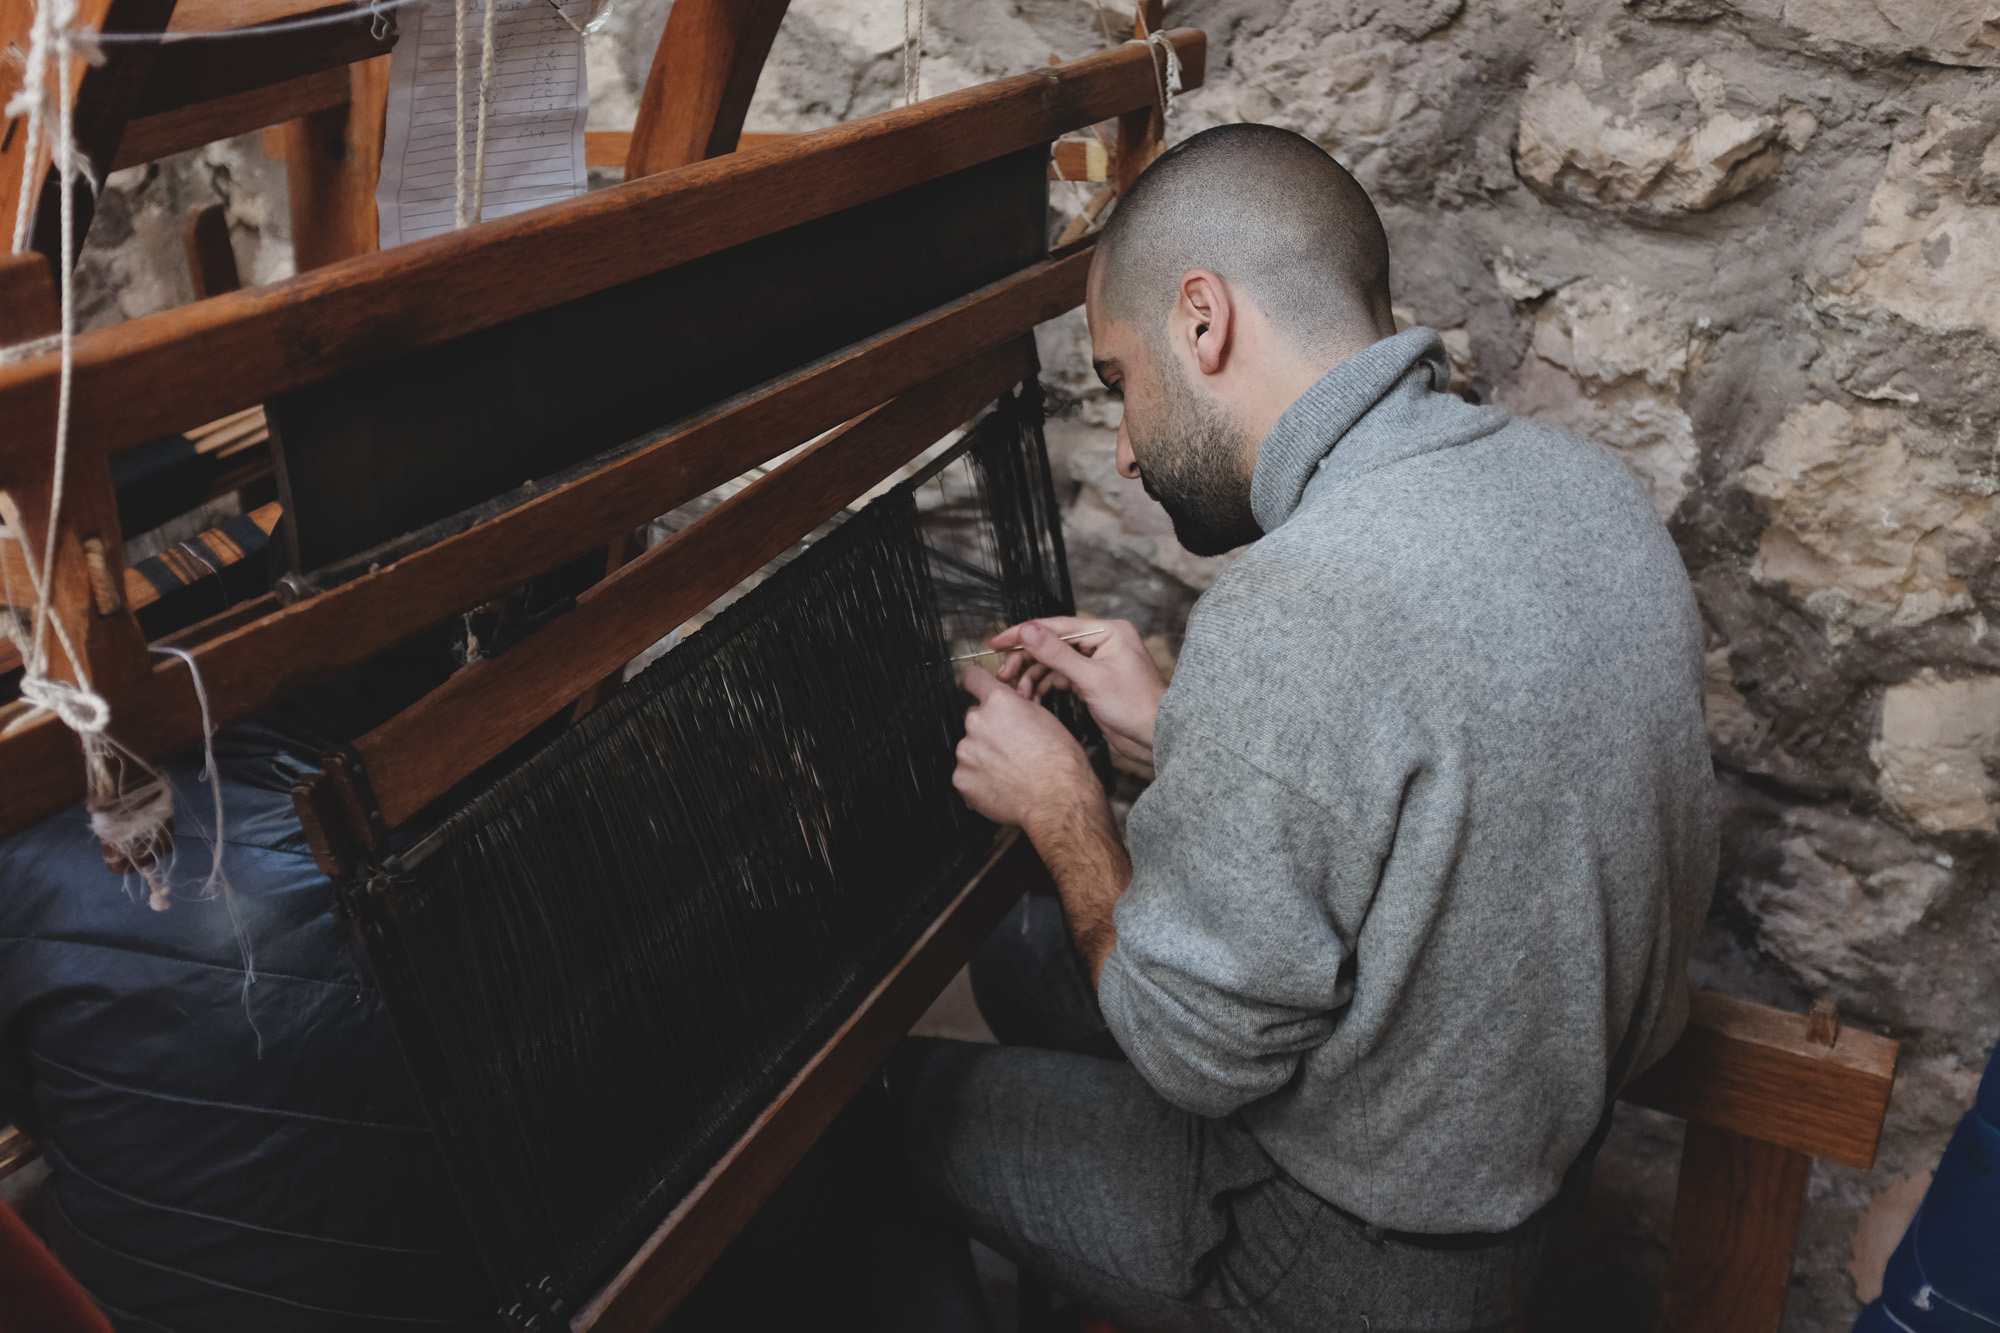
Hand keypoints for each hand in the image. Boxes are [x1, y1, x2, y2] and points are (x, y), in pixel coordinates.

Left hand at [953, 666, 1099, 833]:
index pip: (973, 678)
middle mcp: (977, 722)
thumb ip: (1018, 707)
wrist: (1058, 800)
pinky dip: (979, 779)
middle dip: (989, 729)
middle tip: (1011, 746)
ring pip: (970, 748)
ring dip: (983, 756)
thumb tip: (1011, 706)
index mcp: (999, 702)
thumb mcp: (1046, 718)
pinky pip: (966, 774)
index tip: (976, 690)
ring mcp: (966, 752)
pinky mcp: (961, 778)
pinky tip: (1001, 785)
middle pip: (975, 718)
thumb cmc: (1060, 763)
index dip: (977, 685)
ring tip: (1009, 770)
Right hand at [992, 617, 1165, 769]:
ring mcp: (1097, 662)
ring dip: (1034, 677)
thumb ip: (1056, 654)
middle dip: (1027, 661)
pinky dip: (1047, 687)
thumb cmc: (1136, 707)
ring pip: (1054, 663)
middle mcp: (1102, 642)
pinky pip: (1062, 677)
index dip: (1024, 634)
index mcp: (1108, 632)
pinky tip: (1034, 699)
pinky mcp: (1093, 681)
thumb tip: (1027, 630)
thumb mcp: (1091, 679)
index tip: (998, 642)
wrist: (1157, 739)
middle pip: (1052, 644)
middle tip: (1004, 675)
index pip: (1056, 626)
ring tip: (1020, 694)